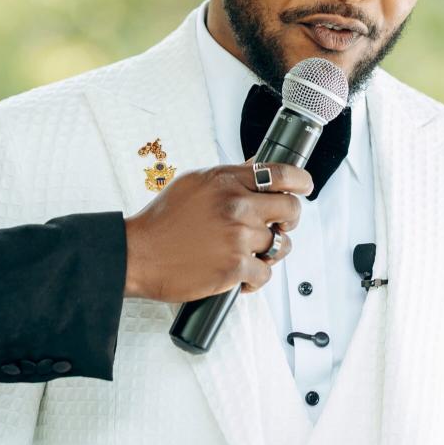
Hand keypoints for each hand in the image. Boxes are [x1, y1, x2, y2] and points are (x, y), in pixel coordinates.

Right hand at [122, 161, 311, 301]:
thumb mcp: (194, 184)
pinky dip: (254, 278)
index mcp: (227, 181)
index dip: (301, 181)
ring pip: (280, 245)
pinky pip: (265, 273)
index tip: (305, 188)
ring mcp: (238, 237)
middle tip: (278, 226)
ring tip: (250, 254)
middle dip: (289, 220)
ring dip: (269, 252)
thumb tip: (258, 166)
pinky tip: (239, 275)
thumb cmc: (162, 222)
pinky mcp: (235, 267)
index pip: (281, 173)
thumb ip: (229, 176)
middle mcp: (236, 206)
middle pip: (290, 210)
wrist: (138, 255)